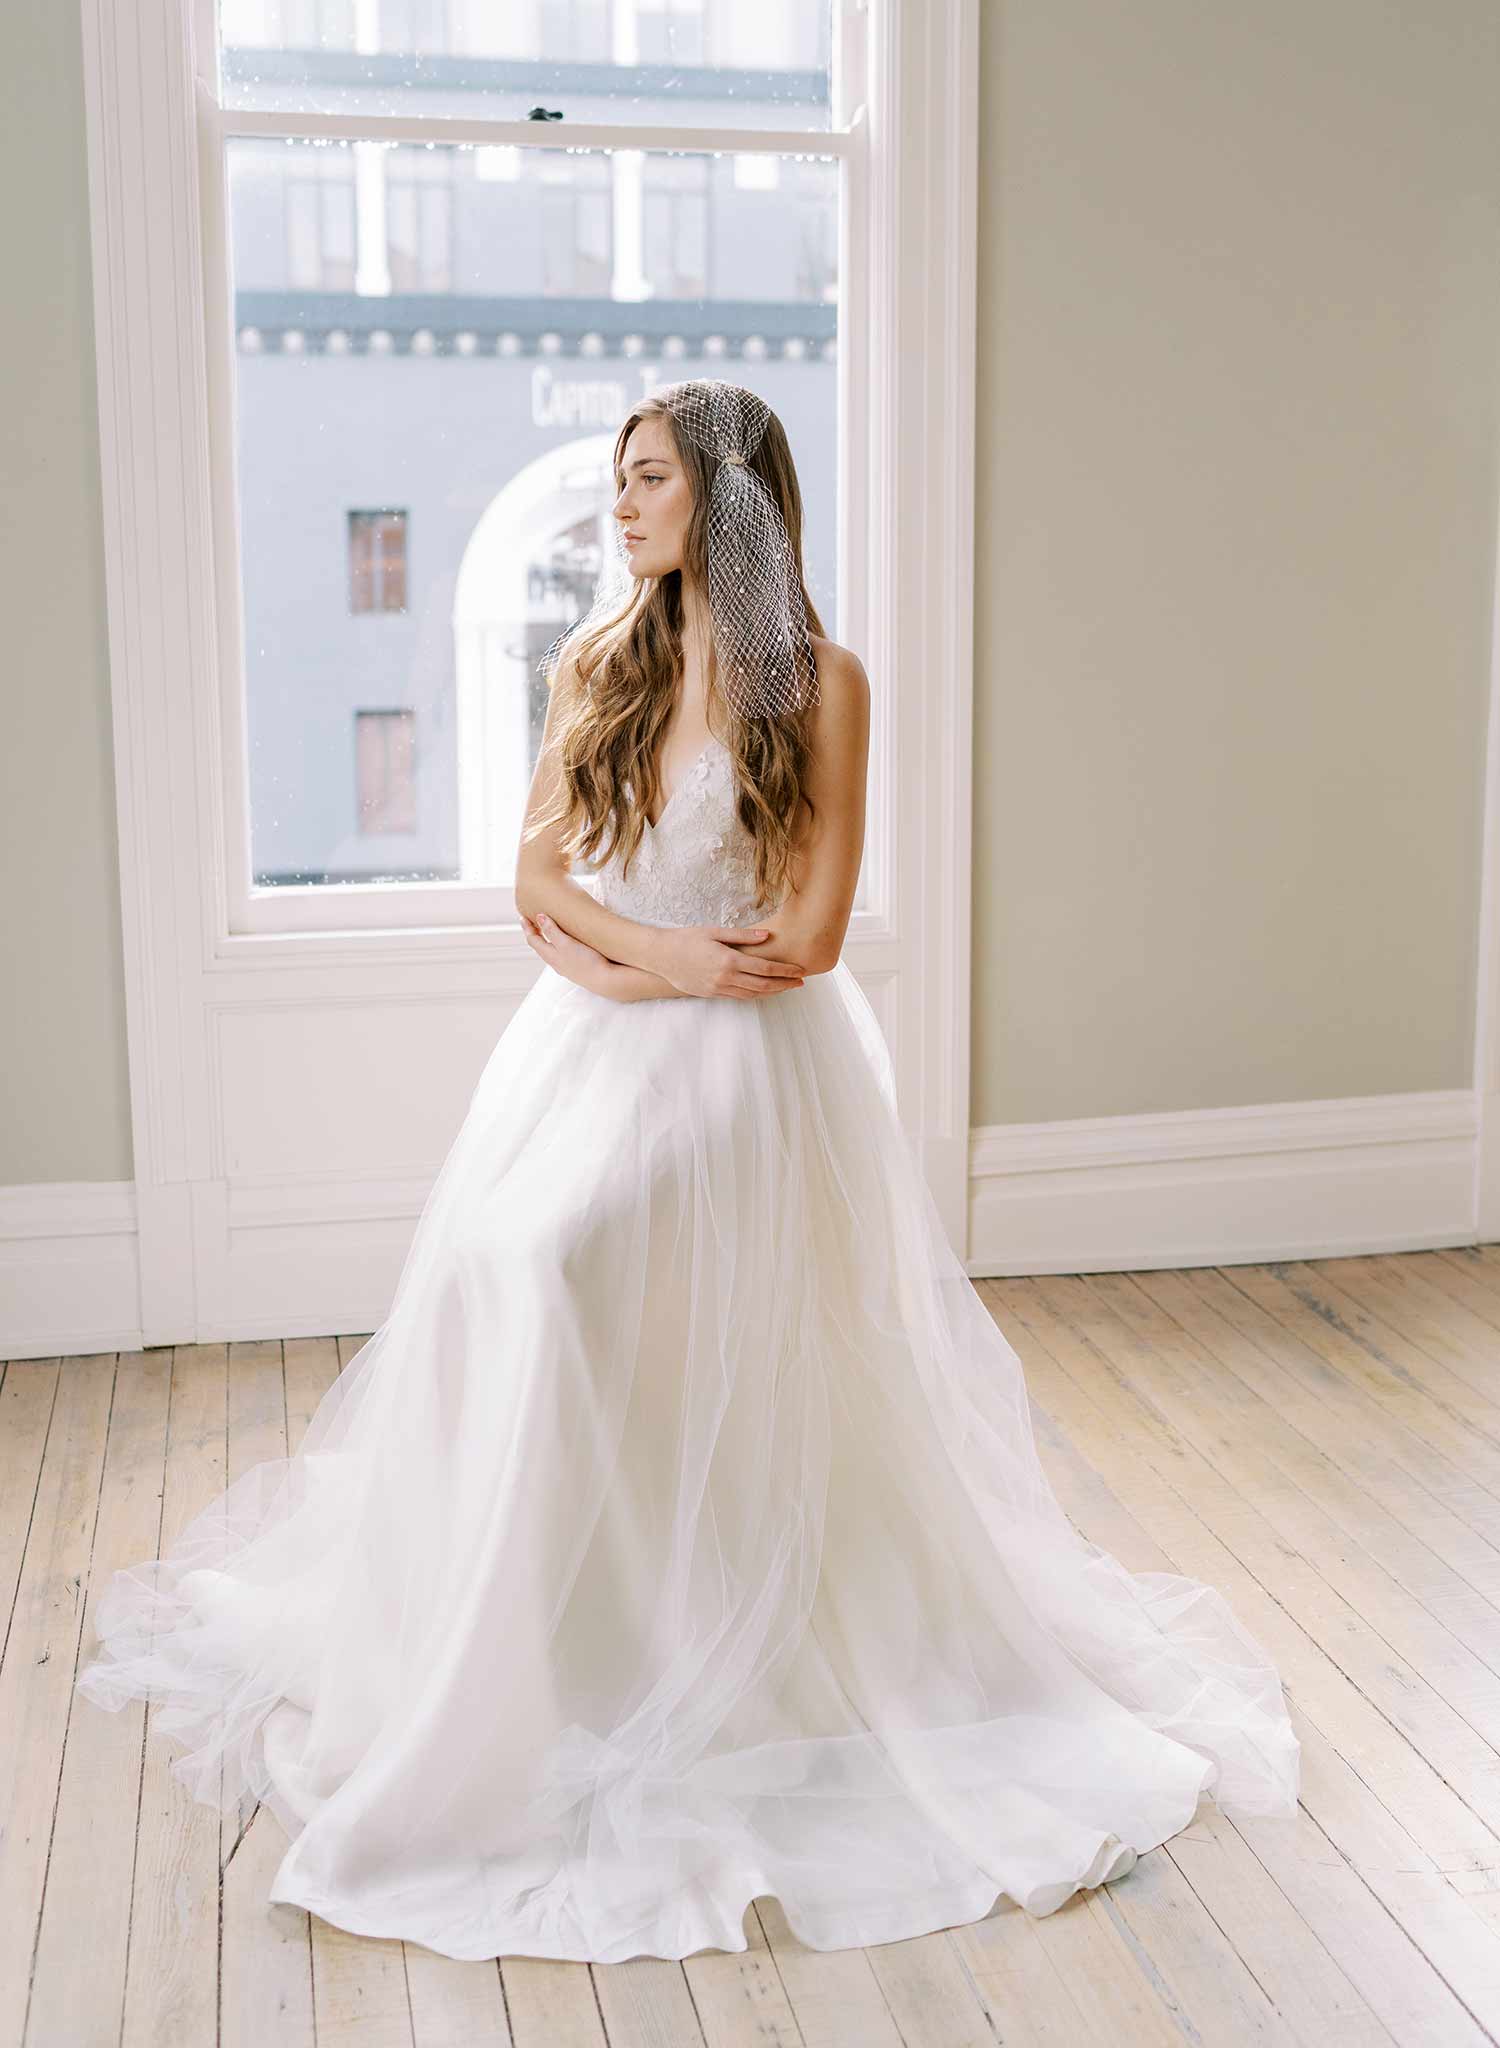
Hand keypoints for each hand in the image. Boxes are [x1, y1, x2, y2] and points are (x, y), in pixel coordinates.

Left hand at [520, 910, 613, 994]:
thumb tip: (539, 917)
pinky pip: (562, 953)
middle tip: (533, 921)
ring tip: (548, 929)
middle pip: (540, 946)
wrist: (605, 980)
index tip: (523, 916)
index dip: (527, 927)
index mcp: (549, 955)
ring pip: (551, 950)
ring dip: (547, 938)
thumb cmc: (585, 961)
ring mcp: (566, 966)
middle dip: (536, 933)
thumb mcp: (566, 943)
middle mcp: (555, 962)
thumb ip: (552, 931)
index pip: (533, 940)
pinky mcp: (577, 966)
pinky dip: (559, 944)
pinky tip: (567, 942)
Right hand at [653, 924, 807, 1000]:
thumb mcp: (714, 932)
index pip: (765, 969)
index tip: (800, 970)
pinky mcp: (711, 994)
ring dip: (772, 992)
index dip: (785, 971)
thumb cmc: (687, 939)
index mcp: (728, 961)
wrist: (661, 956)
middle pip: (763, 986)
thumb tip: (767, 936)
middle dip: (785, 985)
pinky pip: (739, 997)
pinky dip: (755, 995)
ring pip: (752, 995)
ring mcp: (718, 989)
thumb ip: (742, 936)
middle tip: (801, 983)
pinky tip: (763, 991)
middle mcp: (725, 978)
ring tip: (786, 987)